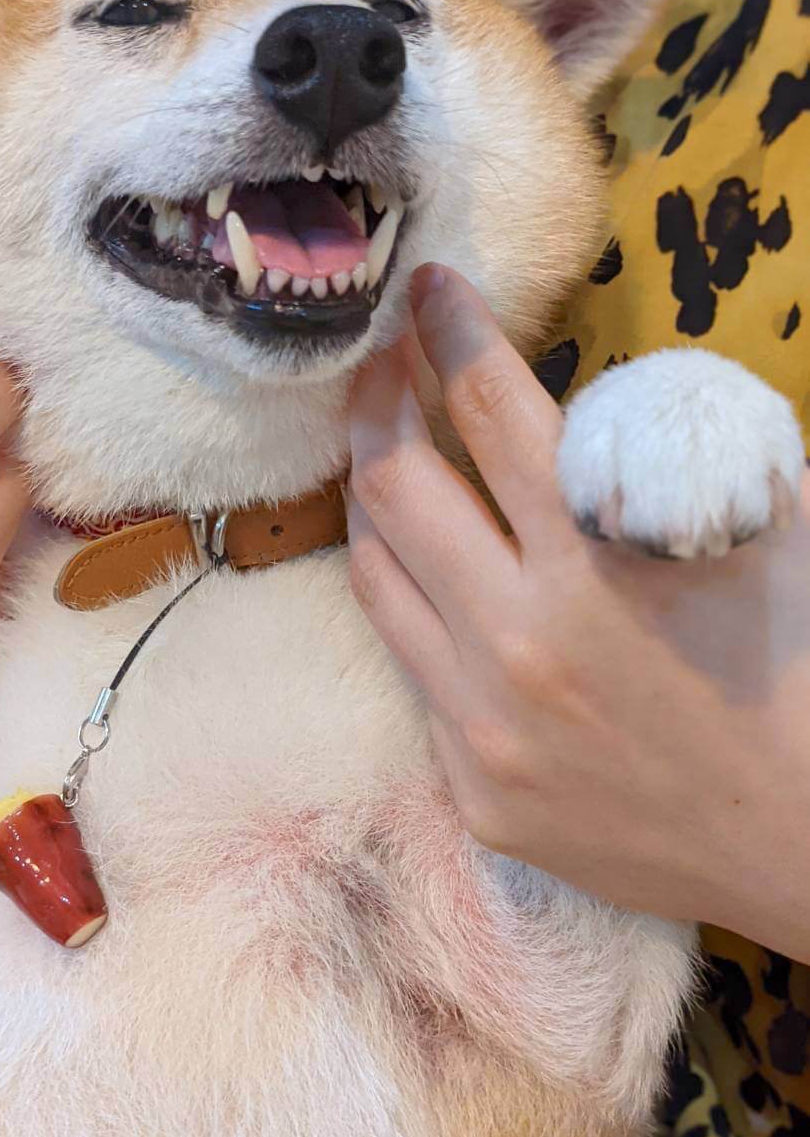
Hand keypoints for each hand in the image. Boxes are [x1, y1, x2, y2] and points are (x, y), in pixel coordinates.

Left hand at [349, 265, 809, 957]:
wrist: (802, 844)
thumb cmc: (792, 671)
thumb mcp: (760, 533)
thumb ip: (679, 453)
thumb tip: (612, 394)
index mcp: (603, 559)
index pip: (491, 407)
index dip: (448, 331)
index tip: (428, 291)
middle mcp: (522, 637)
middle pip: (395, 481)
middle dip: (375, 398)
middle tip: (379, 360)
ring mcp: (483, 721)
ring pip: (373, 570)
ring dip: (369, 495)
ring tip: (386, 453)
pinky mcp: (470, 784)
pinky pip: (408, 662)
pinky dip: (411, 599)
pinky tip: (427, 573)